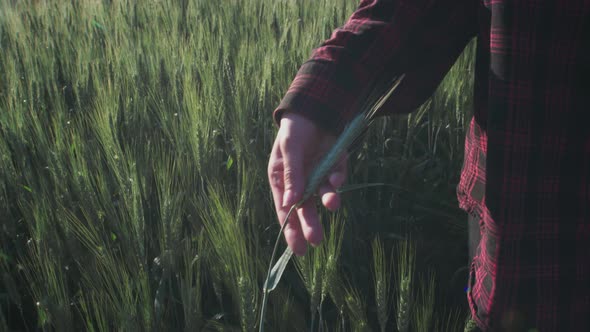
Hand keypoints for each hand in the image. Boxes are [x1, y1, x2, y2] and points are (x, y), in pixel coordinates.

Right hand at [267, 113, 346, 255]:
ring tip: (332, 202)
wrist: (315, 107)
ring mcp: (318, 174)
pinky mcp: (334, 166)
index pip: (285, 210)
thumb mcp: (290, 150)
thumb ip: (292, 176)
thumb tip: (291, 204)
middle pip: (306, 209)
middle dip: (311, 225)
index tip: (298, 250)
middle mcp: (301, 181)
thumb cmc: (295, 128)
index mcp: (282, 180)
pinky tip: (336, 178)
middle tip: (317, 241)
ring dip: (328, 200)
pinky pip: (337, 178)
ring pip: (324, 195)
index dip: (291, 230)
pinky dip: (338, 179)